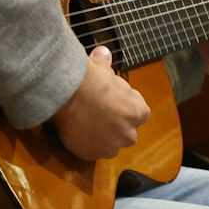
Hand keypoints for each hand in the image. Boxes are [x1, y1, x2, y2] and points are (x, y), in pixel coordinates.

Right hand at [51, 46, 150, 160]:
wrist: (69, 94)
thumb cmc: (91, 79)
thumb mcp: (103, 67)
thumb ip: (106, 64)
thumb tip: (104, 53)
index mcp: (139, 112)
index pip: (139, 114)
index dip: (124, 108)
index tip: (112, 102)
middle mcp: (129, 134)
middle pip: (125, 132)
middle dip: (115, 126)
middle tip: (97, 114)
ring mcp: (110, 147)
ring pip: (108, 144)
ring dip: (100, 137)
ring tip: (84, 123)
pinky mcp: (91, 155)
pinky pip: (89, 151)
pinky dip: (83, 144)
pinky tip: (75, 131)